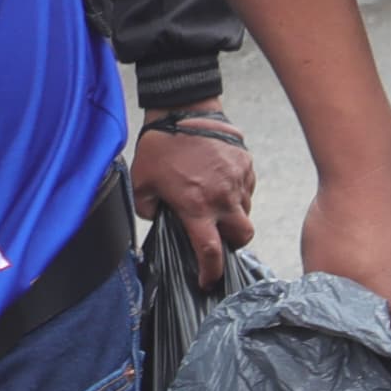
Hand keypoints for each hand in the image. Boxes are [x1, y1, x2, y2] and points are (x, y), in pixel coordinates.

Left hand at [128, 112, 258, 290]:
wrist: (183, 109)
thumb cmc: (159, 146)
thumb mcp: (142, 183)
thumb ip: (147, 209)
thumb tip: (156, 218)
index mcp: (196, 207)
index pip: (211, 252)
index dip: (211, 272)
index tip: (207, 281)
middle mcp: (222, 198)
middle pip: (243, 236)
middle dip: (234, 244)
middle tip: (220, 238)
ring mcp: (239, 181)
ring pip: (246, 211)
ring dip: (235, 215)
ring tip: (215, 204)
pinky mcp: (246, 164)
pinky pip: (248, 188)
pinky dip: (238, 192)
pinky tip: (220, 182)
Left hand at [299, 160, 390, 342]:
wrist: (366, 171)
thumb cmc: (338, 217)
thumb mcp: (319, 270)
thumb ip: (327, 308)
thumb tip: (326, 326)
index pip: (386, 351)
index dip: (368, 353)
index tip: (351, 348)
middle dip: (390, 343)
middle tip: (364, 335)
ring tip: (377, 308)